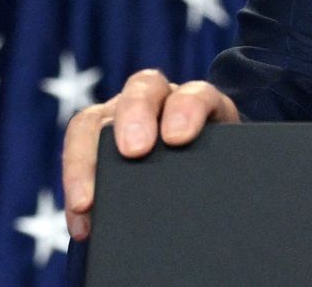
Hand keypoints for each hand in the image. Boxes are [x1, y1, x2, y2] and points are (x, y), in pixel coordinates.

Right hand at [61, 68, 239, 240]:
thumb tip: (236, 215)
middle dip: (135, 116)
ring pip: (94, 119)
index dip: (188, 108)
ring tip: (86, 201)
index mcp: (198, 103)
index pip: (197, 93)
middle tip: (134, 151)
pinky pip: (75, 155)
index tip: (179, 138)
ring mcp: (120, 117)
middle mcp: (157, 101)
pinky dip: (74, 188)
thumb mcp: (226, 167)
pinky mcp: (95, 141)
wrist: (205, 171)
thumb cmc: (216, 169)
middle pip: (142, 89)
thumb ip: (227, 172)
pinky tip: (80, 222)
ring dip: (85, 158)